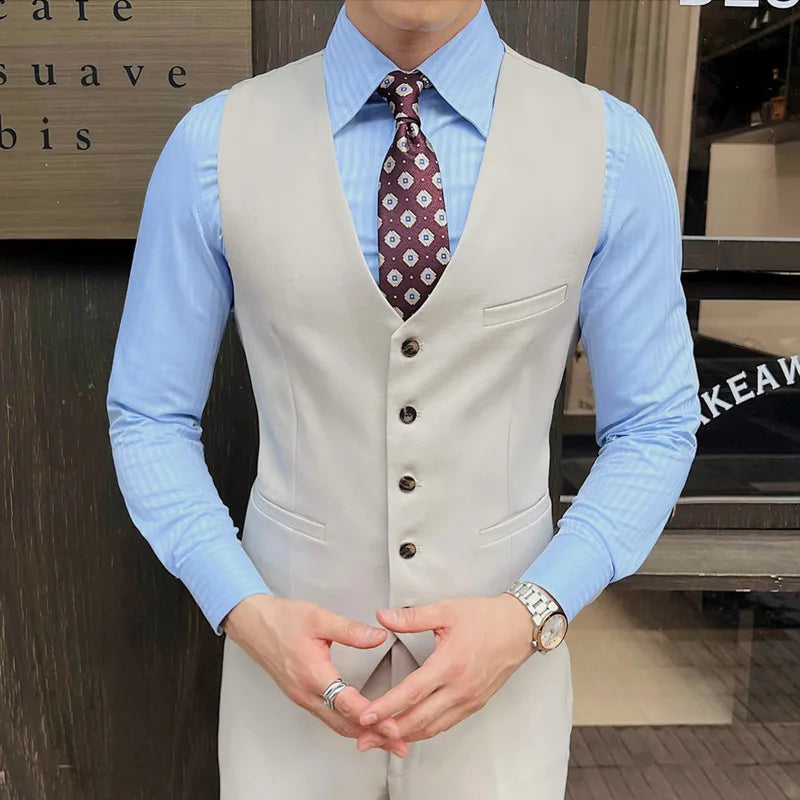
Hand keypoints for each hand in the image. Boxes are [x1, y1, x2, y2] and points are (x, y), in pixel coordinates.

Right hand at [222, 594, 407, 756]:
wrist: (254, 625)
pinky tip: (362, 724)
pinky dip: (348, 725)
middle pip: (343, 723)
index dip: (371, 715)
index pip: (346, 702)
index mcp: (312, 674)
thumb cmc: (283, 620)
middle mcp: (307, 692)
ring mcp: (303, 697)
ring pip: (336, 724)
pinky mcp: (302, 695)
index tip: (391, 725)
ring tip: (387, 739)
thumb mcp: (319, 618)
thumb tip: (378, 637)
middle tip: (399, 743)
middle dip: (373, 735)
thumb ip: (351, 630)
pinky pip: (328, 717)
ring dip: (362, 733)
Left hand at [355, 594, 534, 748]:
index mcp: (450, 664)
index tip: (366, 716)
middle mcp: (460, 688)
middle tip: (364, 737)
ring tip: (381, 739)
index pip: (412, 692)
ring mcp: (469, 699)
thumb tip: (383, 617)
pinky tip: (412, 729)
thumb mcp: (446, 610)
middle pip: (419, 719)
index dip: (386, 707)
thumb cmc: (486, 617)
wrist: (520, 627)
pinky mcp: (476, 703)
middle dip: (388, 732)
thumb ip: (412, 618)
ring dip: (406, 735)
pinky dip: (426, 730)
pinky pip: (447, 724)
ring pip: (433, 727)